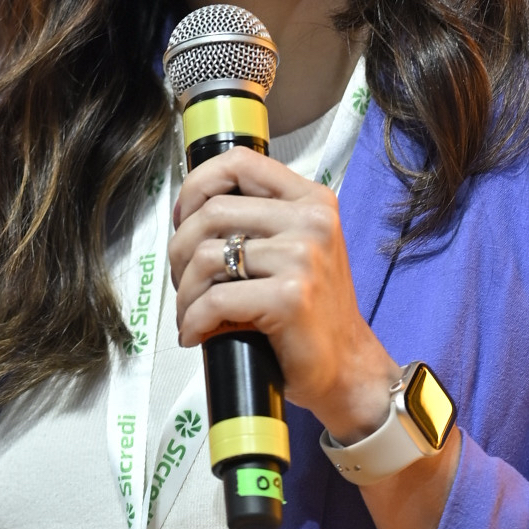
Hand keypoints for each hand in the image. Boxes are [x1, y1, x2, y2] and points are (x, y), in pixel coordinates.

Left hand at [171, 149, 396, 444]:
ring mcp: (303, 258)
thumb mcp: (298, 248)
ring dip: (185, 293)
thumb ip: (261, 219)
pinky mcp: (290, 298)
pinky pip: (214, 300)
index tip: (183, 217)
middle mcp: (312, 222)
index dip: (197, 185)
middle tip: (183, 281)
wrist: (347, 368)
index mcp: (312, 201)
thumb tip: (192, 209)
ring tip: (191, 313)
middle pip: (212, 212)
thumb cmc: (313, 314)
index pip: (240, 161)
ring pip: (206, 257)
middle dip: (180, 251)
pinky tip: (197, 333)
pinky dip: (193, 321)